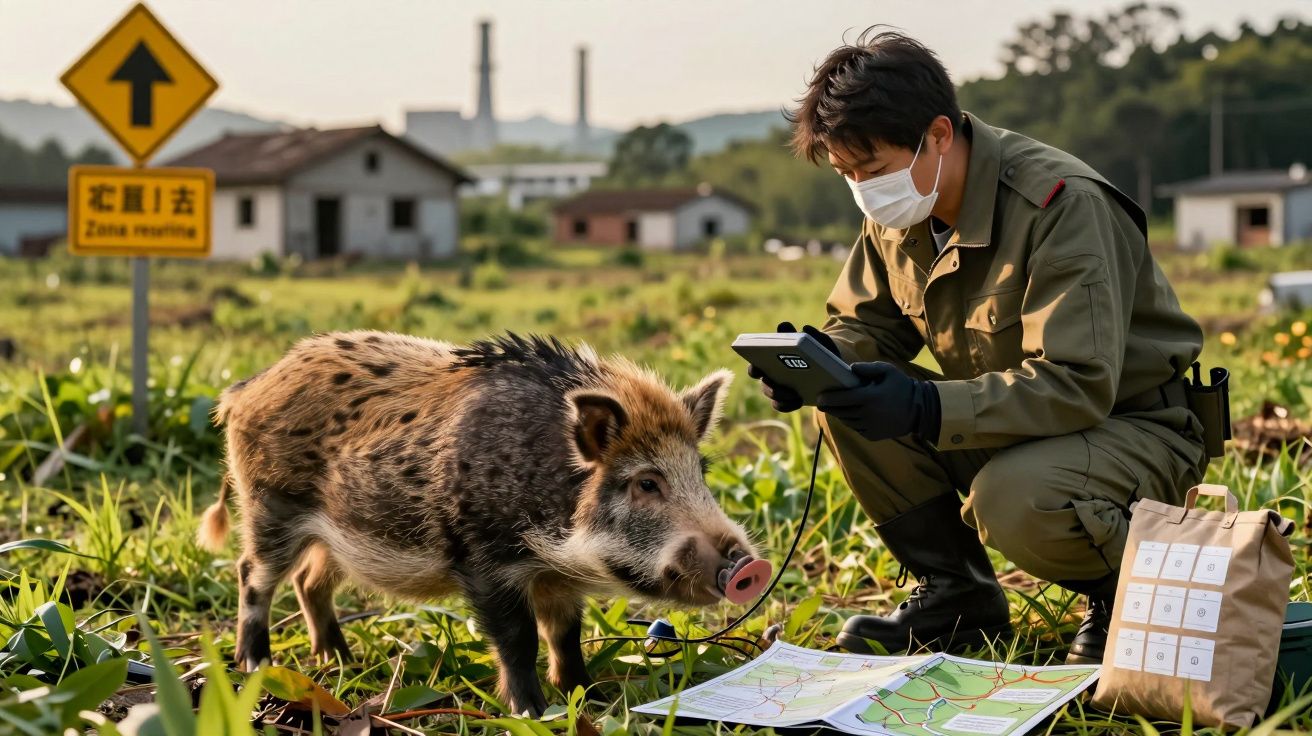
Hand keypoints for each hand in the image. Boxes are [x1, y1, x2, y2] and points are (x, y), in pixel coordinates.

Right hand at [747, 322, 839, 412]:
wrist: (829, 368)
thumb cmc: (819, 352)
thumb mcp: (819, 343)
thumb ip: (813, 336)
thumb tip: (805, 329)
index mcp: (772, 356)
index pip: (756, 361)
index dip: (754, 366)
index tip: (758, 368)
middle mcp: (769, 372)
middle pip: (763, 381)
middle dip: (769, 383)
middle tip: (778, 384)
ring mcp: (775, 387)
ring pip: (770, 393)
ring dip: (779, 394)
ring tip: (795, 395)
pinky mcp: (784, 399)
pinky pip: (780, 405)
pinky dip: (787, 404)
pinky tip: (799, 400)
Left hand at [816, 362, 941, 441]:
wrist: (920, 410)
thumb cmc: (902, 386)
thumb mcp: (887, 371)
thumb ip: (868, 368)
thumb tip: (850, 368)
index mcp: (870, 397)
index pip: (842, 399)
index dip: (828, 399)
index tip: (819, 397)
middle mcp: (868, 414)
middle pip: (841, 412)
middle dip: (829, 407)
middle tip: (821, 403)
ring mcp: (870, 427)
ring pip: (847, 421)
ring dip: (839, 415)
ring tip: (834, 408)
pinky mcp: (873, 436)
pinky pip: (856, 429)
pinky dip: (851, 422)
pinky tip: (850, 415)